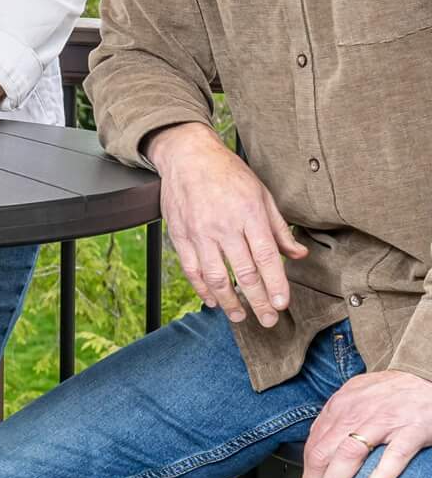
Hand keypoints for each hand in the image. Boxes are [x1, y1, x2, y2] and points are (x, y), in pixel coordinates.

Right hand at [144, 121, 306, 326]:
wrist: (188, 156)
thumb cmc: (228, 173)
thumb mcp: (262, 194)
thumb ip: (279, 228)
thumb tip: (298, 254)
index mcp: (249, 214)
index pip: (266, 258)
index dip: (275, 285)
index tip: (283, 305)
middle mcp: (224, 226)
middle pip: (243, 273)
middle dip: (258, 301)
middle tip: (268, 321)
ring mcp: (199, 232)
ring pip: (216, 276)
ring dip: (229, 301)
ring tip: (240, 316)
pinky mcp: (180, 235)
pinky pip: (191, 269)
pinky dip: (202, 288)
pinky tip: (212, 300)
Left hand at [300, 369, 431, 477]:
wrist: (427, 375)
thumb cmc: (392, 392)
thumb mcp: (356, 399)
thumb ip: (337, 420)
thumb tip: (316, 443)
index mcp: (341, 407)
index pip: (313, 445)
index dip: (305, 475)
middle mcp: (356, 413)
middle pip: (323, 452)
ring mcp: (384, 421)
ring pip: (349, 454)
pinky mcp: (412, 429)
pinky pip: (394, 455)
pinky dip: (380, 475)